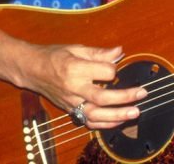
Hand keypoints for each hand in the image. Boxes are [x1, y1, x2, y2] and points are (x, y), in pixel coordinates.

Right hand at [29, 45, 145, 129]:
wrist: (31, 69)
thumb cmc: (54, 56)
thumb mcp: (76, 48)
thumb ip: (99, 52)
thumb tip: (120, 51)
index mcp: (75, 68)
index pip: (104, 72)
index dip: (114, 69)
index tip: (115, 65)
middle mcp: (73, 88)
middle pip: (103, 97)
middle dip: (125, 97)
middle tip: (142, 94)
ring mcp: (71, 102)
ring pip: (96, 115)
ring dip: (118, 115)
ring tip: (135, 112)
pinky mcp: (70, 110)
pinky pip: (89, 122)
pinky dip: (105, 124)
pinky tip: (119, 121)